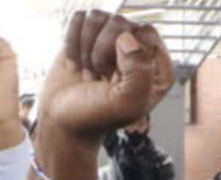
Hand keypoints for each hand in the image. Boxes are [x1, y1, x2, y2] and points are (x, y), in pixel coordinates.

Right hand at [36, 11, 172, 150]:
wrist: (62, 121)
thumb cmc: (95, 117)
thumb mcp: (124, 104)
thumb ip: (139, 74)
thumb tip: (127, 38)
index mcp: (158, 69)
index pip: (146, 33)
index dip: (125, 54)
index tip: (115, 79)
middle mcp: (139, 51)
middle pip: (120, 22)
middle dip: (101, 52)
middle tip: (99, 78)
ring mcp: (113, 41)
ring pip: (98, 17)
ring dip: (85, 49)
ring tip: (88, 74)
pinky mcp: (89, 36)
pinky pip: (79, 18)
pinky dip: (71, 43)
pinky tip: (76, 65)